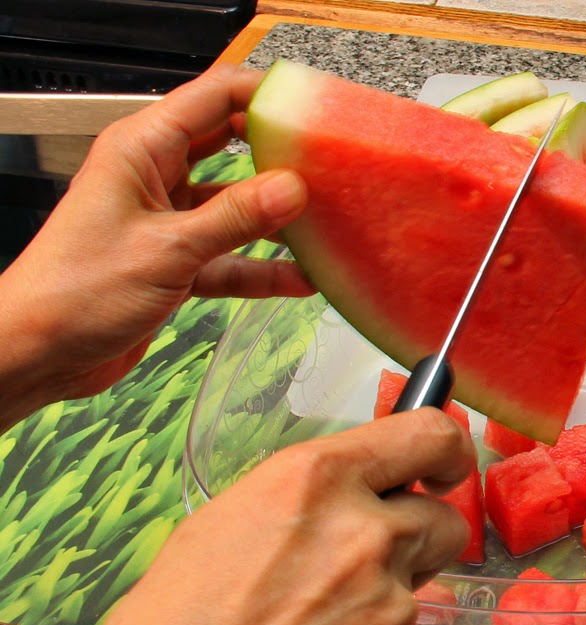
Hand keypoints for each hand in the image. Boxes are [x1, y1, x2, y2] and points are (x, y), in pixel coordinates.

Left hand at [0, 63, 310, 430]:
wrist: (42, 354)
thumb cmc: (81, 289)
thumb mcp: (168, 249)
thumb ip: (235, 218)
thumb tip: (294, 188)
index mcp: (143, 149)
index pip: (214, 98)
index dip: (264, 95)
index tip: (313, 110)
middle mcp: (158, 178)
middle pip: (230, 149)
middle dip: (277, 158)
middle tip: (328, 168)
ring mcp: (169, 222)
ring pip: (234, 210)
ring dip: (275, 223)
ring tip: (324, 228)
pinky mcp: (176, 263)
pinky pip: (228, 258)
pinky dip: (259, 269)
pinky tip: (299, 279)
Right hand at [57, 408, 475, 624]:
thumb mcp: (233, 517)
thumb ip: (316, 493)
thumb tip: (368, 488)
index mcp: (316, 481)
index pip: (428, 435)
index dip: (445, 449)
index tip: (443, 464)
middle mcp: (363, 537)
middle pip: (443, 519)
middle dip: (415, 532)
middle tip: (368, 554)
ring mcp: (385, 609)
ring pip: (421, 587)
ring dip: (384, 596)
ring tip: (315, 622)